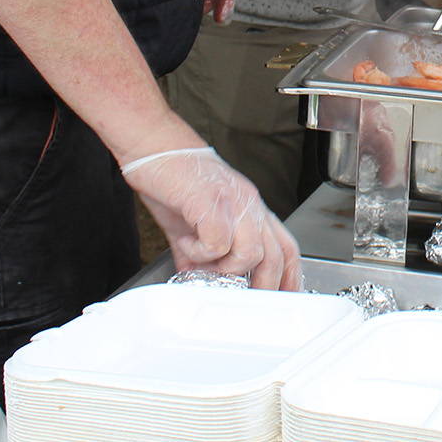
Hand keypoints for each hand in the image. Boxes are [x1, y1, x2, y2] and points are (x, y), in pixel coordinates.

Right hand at [120, 145, 301, 290]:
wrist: (152, 144)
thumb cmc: (174, 177)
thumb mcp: (193, 221)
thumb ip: (200, 252)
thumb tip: (198, 279)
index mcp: (251, 208)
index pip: (285, 246)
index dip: (289, 276)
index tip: (282, 297)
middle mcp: (249, 203)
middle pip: (275, 255)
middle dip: (260, 286)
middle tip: (238, 297)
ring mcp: (233, 200)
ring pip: (251, 252)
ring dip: (225, 267)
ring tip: (201, 259)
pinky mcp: (211, 200)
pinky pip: (218, 242)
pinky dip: (201, 253)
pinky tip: (187, 242)